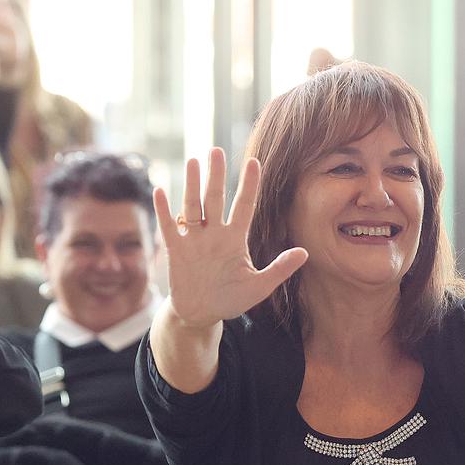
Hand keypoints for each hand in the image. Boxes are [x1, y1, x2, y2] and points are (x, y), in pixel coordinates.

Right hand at [155, 147, 307, 329]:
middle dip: (216, 175)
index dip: (249, 185)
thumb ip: (279, 269)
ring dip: (192, 185)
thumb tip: (304, 252)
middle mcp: (214, 233)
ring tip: (193, 162)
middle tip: (217, 150)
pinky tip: (160, 192)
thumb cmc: (231, 299)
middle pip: (215, 199)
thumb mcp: (259, 287)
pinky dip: (164, 211)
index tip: (254, 162)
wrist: (202, 314)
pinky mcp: (177, 250)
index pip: (244, 206)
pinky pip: (170, 228)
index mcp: (235, 239)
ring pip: (193, 207)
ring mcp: (194, 240)